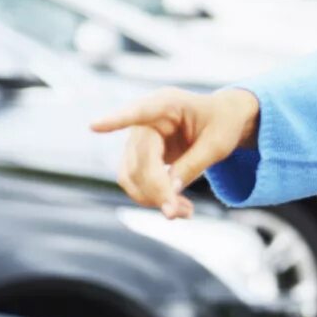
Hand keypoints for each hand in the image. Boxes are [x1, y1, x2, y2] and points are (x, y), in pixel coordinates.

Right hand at [90, 88, 259, 218]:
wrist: (221, 119)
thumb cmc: (222, 124)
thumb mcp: (217, 144)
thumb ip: (193, 164)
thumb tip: (169, 191)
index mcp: (168, 103)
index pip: (138, 112)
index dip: (115, 120)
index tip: (94, 126)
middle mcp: (146, 119)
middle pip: (140, 160)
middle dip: (158, 190)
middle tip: (183, 214)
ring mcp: (139, 137)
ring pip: (131, 175)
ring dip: (153, 198)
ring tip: (185, 212)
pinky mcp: (138, 155)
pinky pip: (135, 181)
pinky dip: (152, 198)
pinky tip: (176, 206)